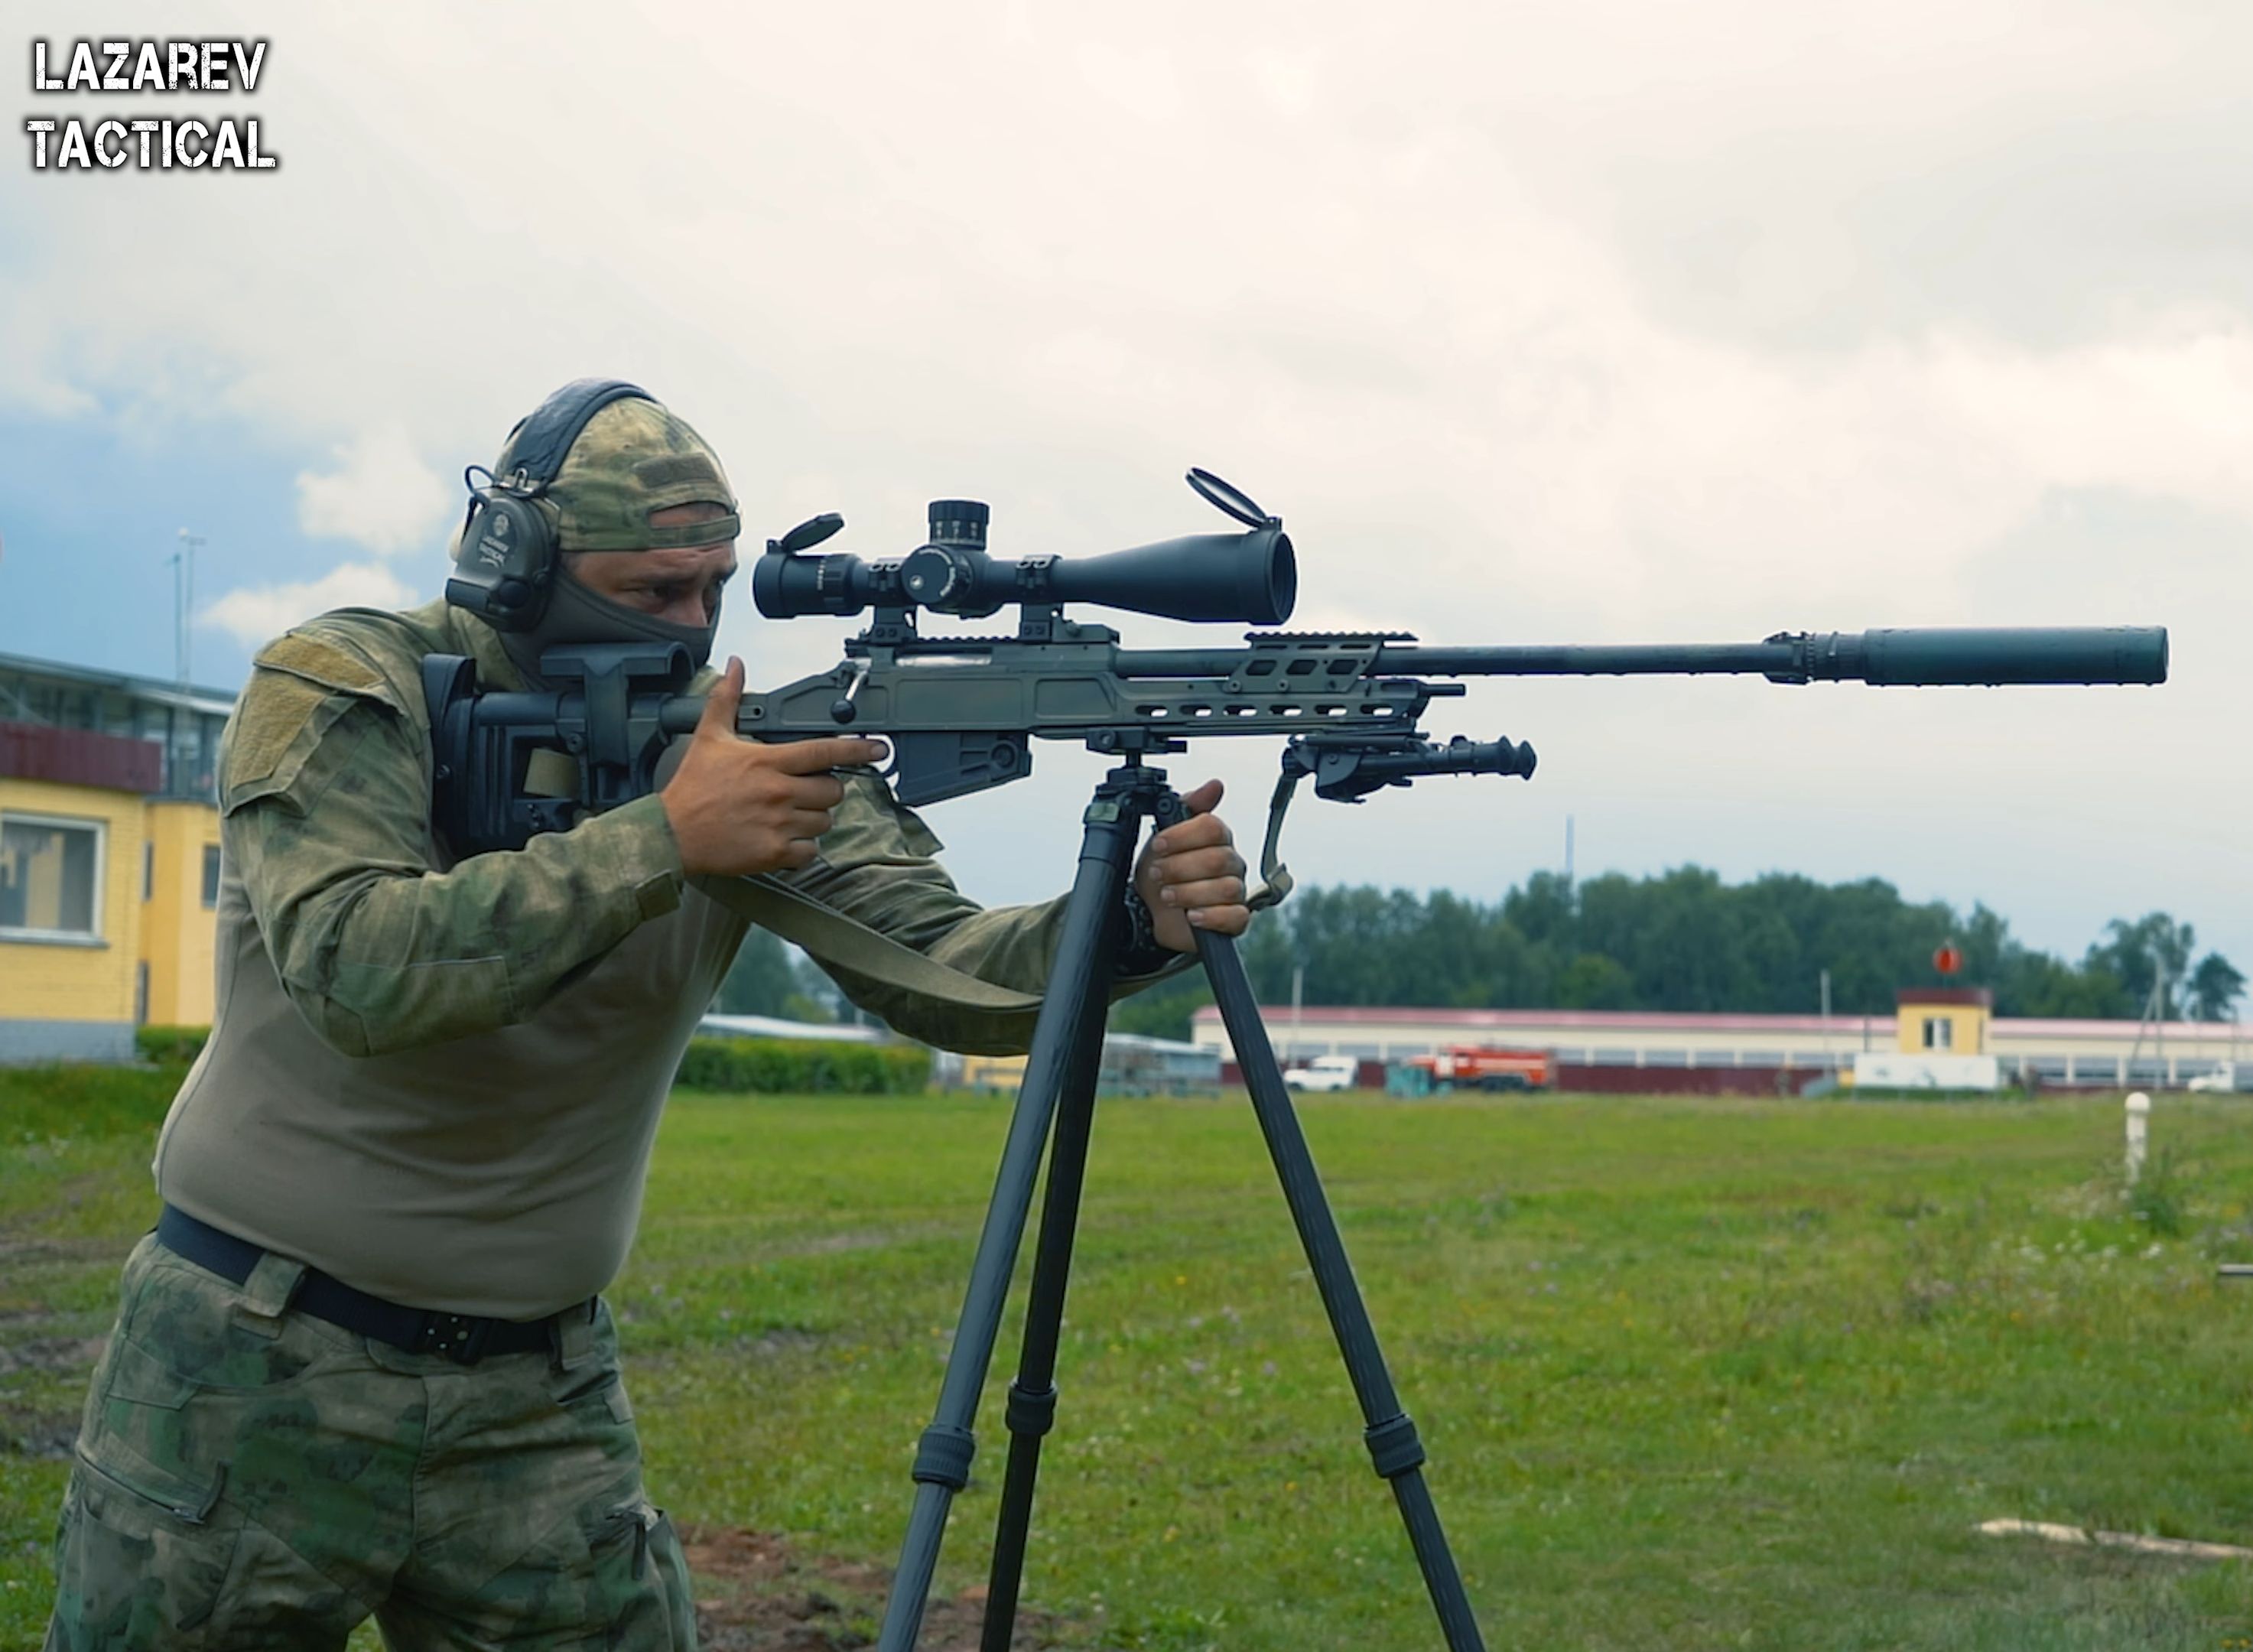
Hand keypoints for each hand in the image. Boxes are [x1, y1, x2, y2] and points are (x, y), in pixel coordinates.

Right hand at [660, 657, 888, 876]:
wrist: (671, 834)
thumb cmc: (692, 788)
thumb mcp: (709, 736)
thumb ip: (727, 698)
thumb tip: (735, 666)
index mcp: (768, 762)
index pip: (824, 751)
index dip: (857, 749)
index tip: (878, 749)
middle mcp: (779, 792)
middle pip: (833, 789)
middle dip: (825, 789)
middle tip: (804, 789)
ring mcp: (779, 824)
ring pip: (824, 821)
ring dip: (813, 818)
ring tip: (787, 815)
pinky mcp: (775, 852)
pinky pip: (811, 851)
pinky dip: (803, 848)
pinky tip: (784, 838)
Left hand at [1133, 778, 1251, 950]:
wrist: (1150, 912)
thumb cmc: (1162, 872)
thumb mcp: (1163, 838)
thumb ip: (1186, 808)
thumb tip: (1216, 785)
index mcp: (1216, 838)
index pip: (1213, 827)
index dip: (1183, 836)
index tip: (1158, 845)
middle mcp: (1230, 862)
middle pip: (1217, 859)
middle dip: (1180, 867)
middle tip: (1158, 873)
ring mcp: (1236, 891)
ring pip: (1226, 888)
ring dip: (1189, 893)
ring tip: (1168, 896)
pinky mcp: (1235, 920)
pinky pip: (1236, 916)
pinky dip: (1211, 916)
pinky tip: (1192, 915)